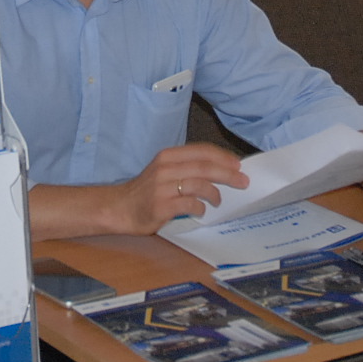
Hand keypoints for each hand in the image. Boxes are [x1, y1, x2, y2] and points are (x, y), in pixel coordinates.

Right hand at [109, 143, 249, 234]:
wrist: (120, 208)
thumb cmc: (147, 191)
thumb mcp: (164, 170)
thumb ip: (187, 167)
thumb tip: (221, 169)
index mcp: (168, 156)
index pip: (201, 151)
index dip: (223, 157)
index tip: (238, 164)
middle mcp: (165, 168)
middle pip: (204, 167)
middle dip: (228, 174)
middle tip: (243, 181)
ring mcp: (162, 187)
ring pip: (198, 184)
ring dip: (214, 193)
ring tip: (218, 200)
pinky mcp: (161, 206)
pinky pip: (189, 204)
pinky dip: (200, 207)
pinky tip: (200, 211)